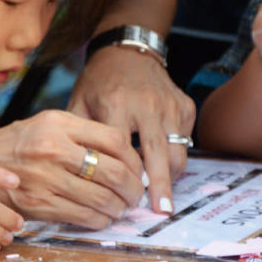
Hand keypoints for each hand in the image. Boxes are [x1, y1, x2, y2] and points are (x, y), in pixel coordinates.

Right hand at [0, 110, 145, 229]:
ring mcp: (44, 177)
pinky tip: (102, 217)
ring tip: (121, 208)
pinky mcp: (38, 203)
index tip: (137, 169)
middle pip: (112, 171)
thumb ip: (81, 133)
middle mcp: (52, 148)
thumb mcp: (46, 123)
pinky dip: (99, 220)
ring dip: (118, 208)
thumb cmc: (16, 143)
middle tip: (135, 194)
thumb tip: (124, 154)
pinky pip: (83, 216)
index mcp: (58, 123)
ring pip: (101, 198)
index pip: (115, 140)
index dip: (134, 159)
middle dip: (132, 188)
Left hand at [67, 46, 193, 213]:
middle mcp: (147, 104)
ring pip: (178, 150)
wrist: (126, 51)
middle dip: (161, 185)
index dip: (125, 175)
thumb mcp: (78, 101)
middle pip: (158, 153)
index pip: (122, 148)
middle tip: (161, 211)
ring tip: (162, 196)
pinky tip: (164, 166)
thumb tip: (75, 173)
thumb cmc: (98, 82)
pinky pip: (186, 139)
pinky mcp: (185, 105)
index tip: (125, 197)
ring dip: (171, 175)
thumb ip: (79, 135)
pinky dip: (177, 155)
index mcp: (116, 103)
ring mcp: (170, 104)